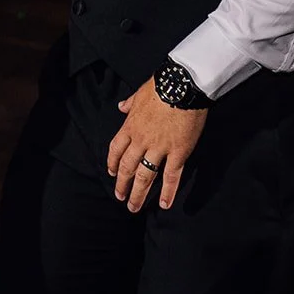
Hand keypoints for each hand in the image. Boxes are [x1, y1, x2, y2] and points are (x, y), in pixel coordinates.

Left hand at [106, 78, 207, 212]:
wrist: (182, 86)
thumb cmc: (161, 86)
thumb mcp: (139, 93)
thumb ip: (129, 104)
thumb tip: (121, 106)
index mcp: (130, 126)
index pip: (116, 149)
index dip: (112, 163)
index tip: (111, 174)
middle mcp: (141, 140)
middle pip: (127, 167)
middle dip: (123, 185)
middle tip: (120, 198)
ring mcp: (159, 148)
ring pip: (145, 176)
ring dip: (139, 193)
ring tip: (134, 207)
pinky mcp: (178, 152)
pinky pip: (171, 176)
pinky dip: (167, 191)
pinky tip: (164, 204)